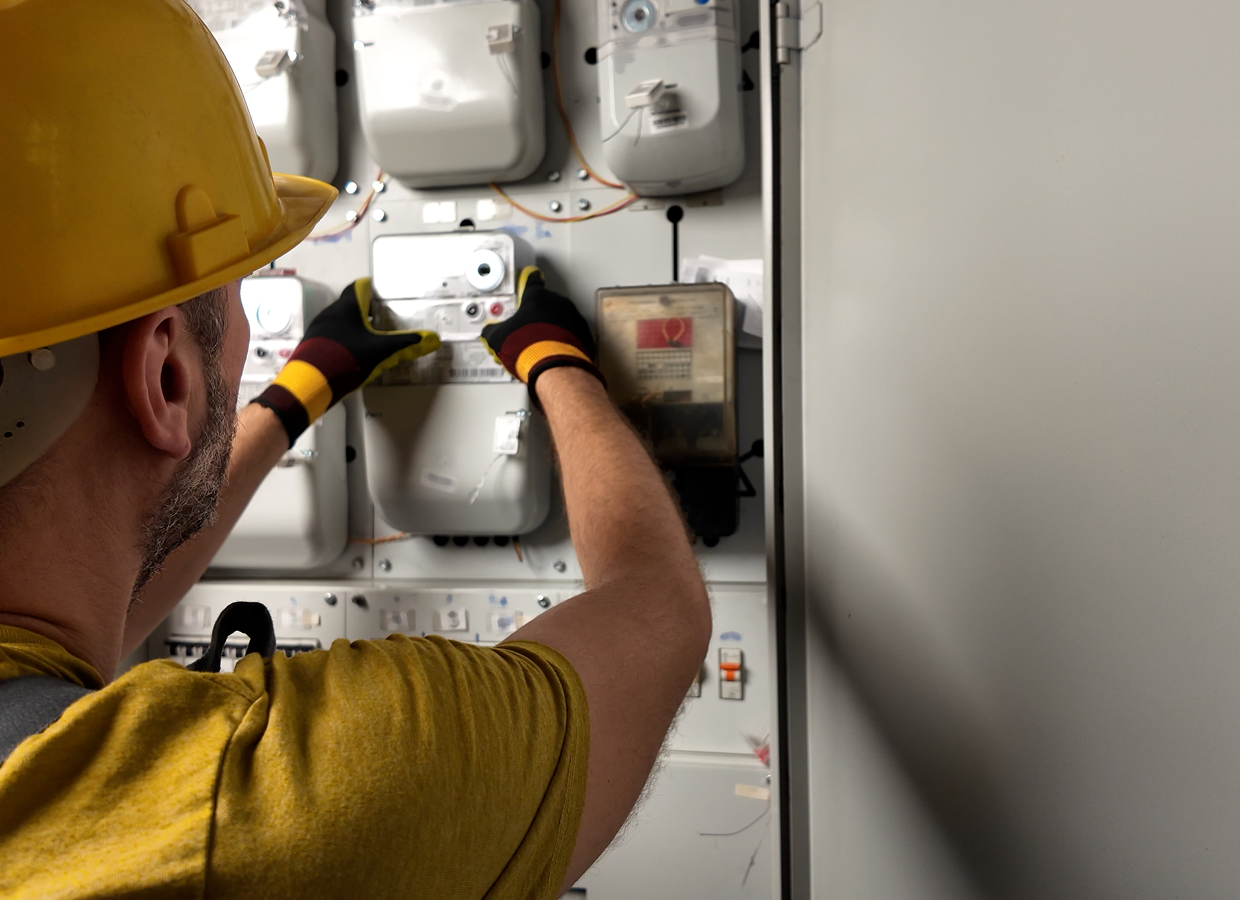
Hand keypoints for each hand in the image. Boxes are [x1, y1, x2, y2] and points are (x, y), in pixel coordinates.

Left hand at [252, 278, 439, 444]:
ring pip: (339, 320)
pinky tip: (351, 353)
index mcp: (346, 307)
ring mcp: (318, 328)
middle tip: (381, 319)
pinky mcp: (312, 343)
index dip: (372, 290)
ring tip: (369, 338)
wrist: (311, 382)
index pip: (359, 287)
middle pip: (350, 304)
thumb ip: (406, 344)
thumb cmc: (347, 358)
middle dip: (365, 310)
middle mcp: (330, 312)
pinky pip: (331, 334)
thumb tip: (433, 339)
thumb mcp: (381, 351)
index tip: (383, 296)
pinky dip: (343, 338)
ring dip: (353, 326)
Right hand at [480, 266, 603, 405]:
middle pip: (548, 302)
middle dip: (539, 313)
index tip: (530, 279)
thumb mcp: (499, 338)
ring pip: (563, 317)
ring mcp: (574, 317)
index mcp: (536, 297)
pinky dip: (567, 340)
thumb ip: (493, 330)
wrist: (553, 366)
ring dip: (554, 326)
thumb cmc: (527, 346)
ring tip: (543, 342)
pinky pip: (574, 334)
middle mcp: (558, 302)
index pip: (532, 281)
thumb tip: (489, 332)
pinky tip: (556, 350)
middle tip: (530, 327)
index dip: (529, 281)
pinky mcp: (585, 335)